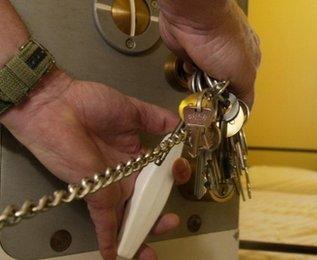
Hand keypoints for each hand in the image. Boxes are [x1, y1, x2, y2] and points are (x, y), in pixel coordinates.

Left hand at [0, 70, 191, 259]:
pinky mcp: (96, 196)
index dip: (174, 178)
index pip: (159, 176)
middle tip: (171, 221)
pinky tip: (116, 256)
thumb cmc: (91, 104)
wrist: (57, 104)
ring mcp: (110, 187)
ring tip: (152, 251)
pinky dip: (112, 242)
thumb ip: (158, 119)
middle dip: (159, 218)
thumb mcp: (132, 110)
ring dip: (141, 235)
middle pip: (145, 203)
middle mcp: (124, 175)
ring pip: (129, 218)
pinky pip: (106, 224)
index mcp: (135, 156)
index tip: (181, 171)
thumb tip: (182, 126)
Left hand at [157, 0, 260, 106]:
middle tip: (212, 98)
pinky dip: (189, 77)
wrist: (193, 17)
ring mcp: (210, 57)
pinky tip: (191, 73)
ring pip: (206, 84)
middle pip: (223, 90)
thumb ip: (246, 96)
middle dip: (216, 97)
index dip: (234, 105)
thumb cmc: (221, 35)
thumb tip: (244, 112)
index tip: (226, 115)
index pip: (243, 92)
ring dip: (201, 87)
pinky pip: (190, 74)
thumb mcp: (244, 74)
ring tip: (201, 82)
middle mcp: (230, 59)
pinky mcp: (192, 55)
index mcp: (249, 62)